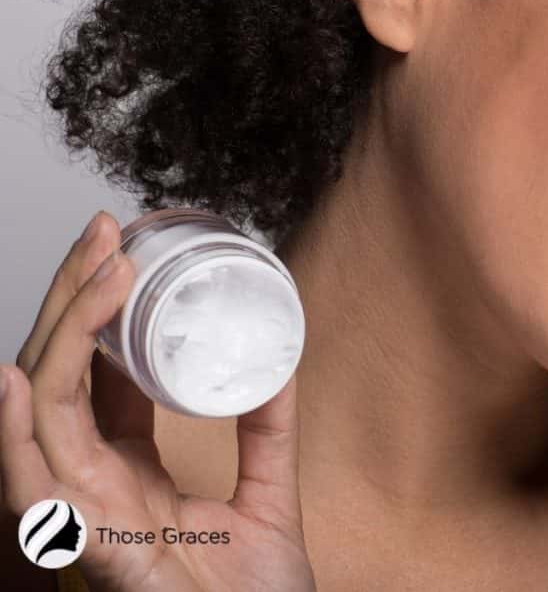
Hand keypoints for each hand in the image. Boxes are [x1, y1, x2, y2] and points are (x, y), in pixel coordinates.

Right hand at [0, 211, 316, 591]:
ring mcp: (89, 520)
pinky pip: (39, 497)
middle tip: (105, 233)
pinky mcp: (99, 556)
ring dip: (61, 339)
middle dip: (74, 301)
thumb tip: (279, 355)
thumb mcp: (268, 488)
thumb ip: (269, 425)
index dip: (97, 312)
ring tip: (93, 274)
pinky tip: (18, 379)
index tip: (121, 248)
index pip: (92, 377)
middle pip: (63, 379)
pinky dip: (18, 437)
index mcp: (126, 471)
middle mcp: (95, 488)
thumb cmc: (258, 590)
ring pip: (45, 417)